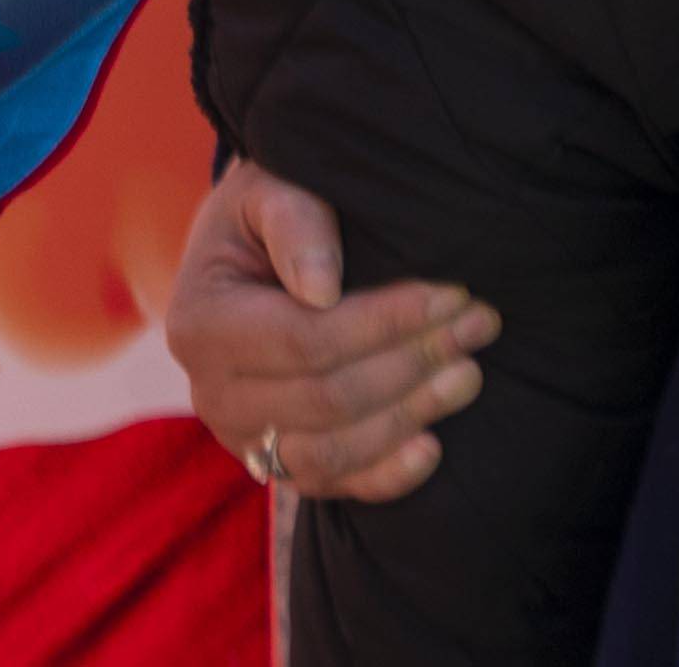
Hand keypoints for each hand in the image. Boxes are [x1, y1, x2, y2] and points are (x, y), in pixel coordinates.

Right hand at [167, 160, 495, 501]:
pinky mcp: (275, 465)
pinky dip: (385, 476)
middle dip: (412, 363)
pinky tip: (433, 447)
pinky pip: (331, 486)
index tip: (451, 294)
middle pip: (325, 400)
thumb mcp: (268, 191)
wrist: (245, 257)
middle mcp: (211, 394)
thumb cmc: (264, 217)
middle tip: (478, 325)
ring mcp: (242, 439)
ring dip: (409, 416)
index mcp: (200, 324)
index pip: (305, 340)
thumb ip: (295, 224)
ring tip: (469, 374)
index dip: (383, 323)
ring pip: (331, 453)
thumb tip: (322, 288)